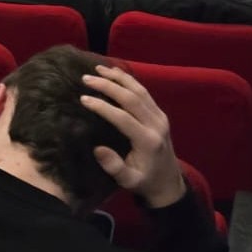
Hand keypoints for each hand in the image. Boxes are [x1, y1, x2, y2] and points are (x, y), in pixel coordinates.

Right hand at [81, 65, 184, 207]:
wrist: (168, 182)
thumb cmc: (144, 181)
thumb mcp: (128, 180)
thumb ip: (114, 166)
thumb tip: (98, 149)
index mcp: (147, 140)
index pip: (122, 117)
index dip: (102, 106)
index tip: (83, 99)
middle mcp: (156, 124)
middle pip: (131, 98)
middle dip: (108, 86)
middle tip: (86, 79)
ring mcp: (160, 117)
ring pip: (140, 91)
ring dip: (119, 78)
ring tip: (98, 69)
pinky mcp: (160, 114)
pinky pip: (144, 92)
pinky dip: (129, 80)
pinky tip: (115, 73)